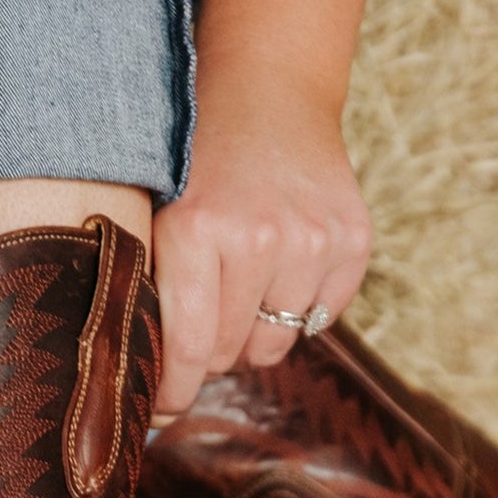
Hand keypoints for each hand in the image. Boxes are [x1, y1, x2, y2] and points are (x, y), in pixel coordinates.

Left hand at [152, 92, 371, 415]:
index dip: (173, 391)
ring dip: (253, 333)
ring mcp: (313, 241)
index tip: (162, 407)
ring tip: (241, 288)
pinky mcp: (353, 241)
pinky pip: (319, 320)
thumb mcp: (153, 213)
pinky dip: (296, 310)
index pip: (188, 351)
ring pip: (276, 345)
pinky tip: (280, 269)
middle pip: (231, 355)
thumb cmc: (192, 161)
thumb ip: (149, 289)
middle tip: (200, 328)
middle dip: (210, 355)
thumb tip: (144, 387)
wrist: (268, 90)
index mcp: (194, 231)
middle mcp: (257, 238)